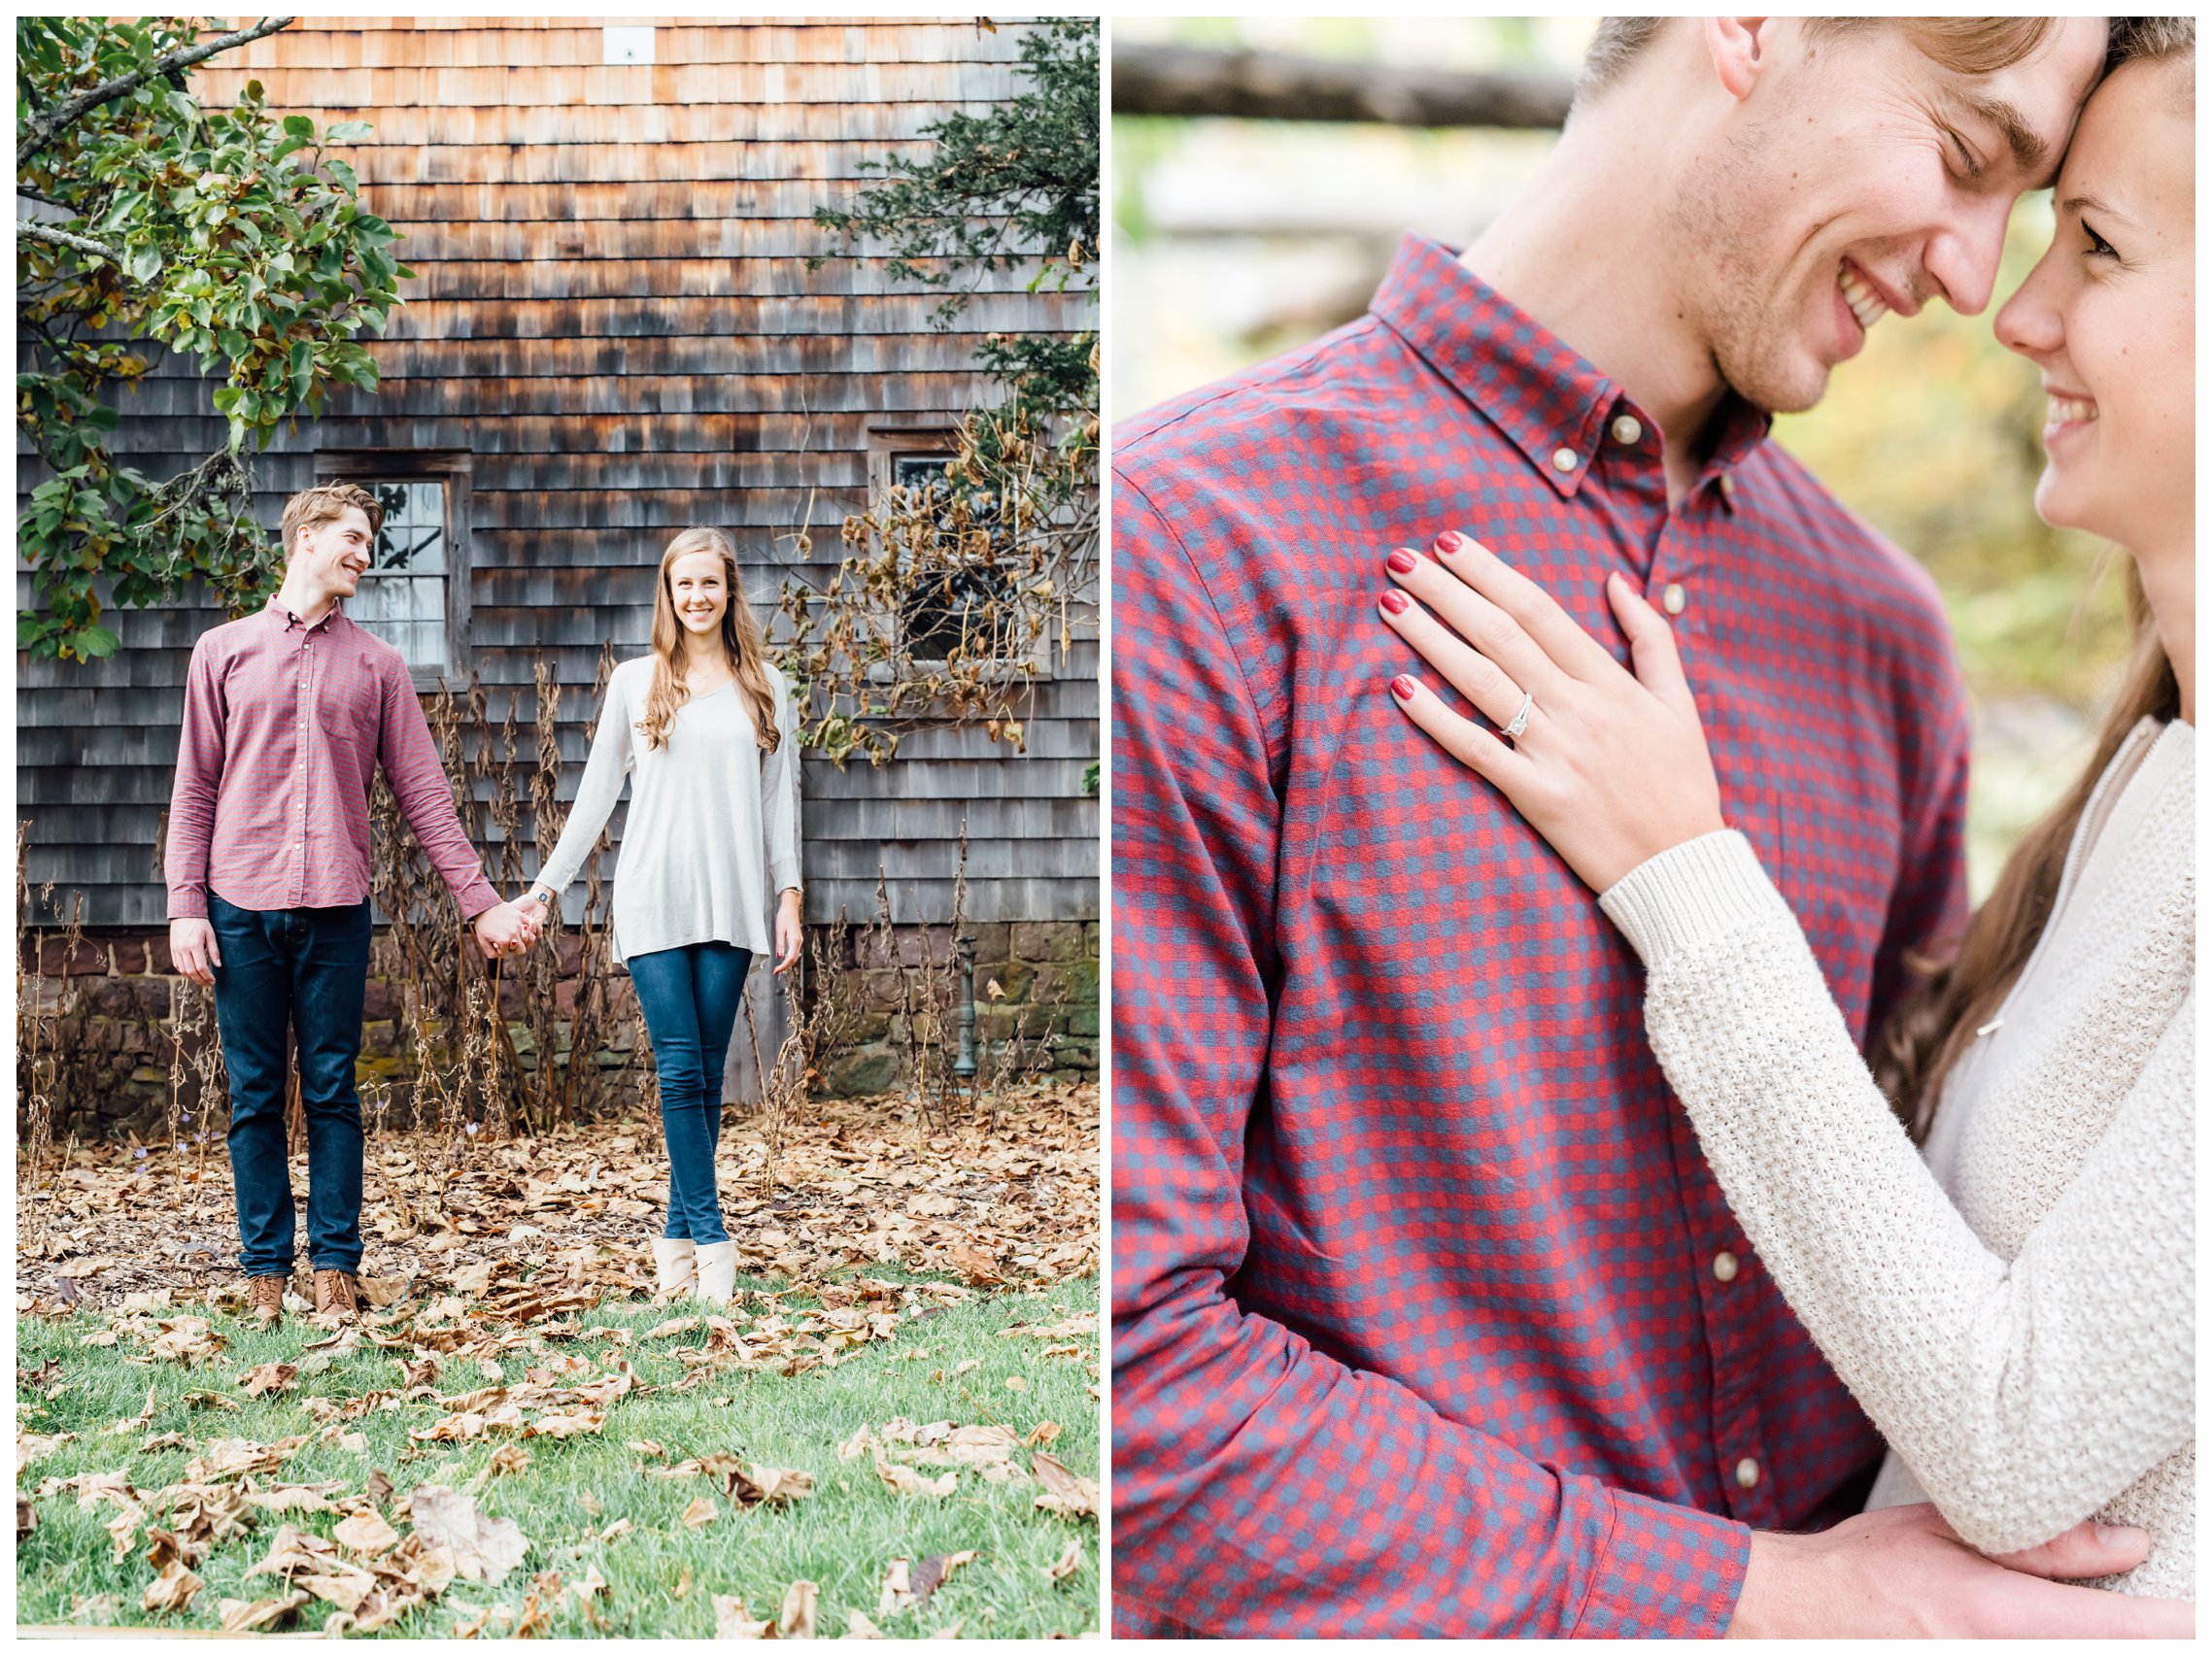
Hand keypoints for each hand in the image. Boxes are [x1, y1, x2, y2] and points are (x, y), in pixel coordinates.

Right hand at [170, 917, 220, 986]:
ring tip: (201, 981)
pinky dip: (184, 972)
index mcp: (194, 945)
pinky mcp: (172, 949)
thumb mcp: (211, 935)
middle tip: (208, 984)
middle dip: (200, 980)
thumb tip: (218, 965)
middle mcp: (183, 949)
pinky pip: (177, 965)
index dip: (207, 976)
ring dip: (192, 978)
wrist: (184, 913)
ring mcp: (176, 950)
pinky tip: (192, 974)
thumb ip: (214, 951)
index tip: (213, 981)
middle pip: (191, 971)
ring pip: (182, 970)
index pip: (201, 967)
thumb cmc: (200, 923)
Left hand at [472, 900, 539, 960]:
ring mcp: (519, 925)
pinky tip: (526, 930)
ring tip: (518, 938)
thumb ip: (491, 953)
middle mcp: (514, 934)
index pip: (508, 953)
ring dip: (525, 940)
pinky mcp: (521, 916)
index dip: (502, 950)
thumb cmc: (482, 924)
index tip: (496, 945)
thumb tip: (501, 956)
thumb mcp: (483, 941)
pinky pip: (533, 926)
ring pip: (531, 939)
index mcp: (504, 941)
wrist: (485, 906)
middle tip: (509, 944)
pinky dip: (533, 930)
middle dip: (515, 949)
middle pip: (522, 949)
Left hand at [773, 888, 802, 974]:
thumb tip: (779, 956)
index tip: (775, 971)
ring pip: (794, 957)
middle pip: (793, 960)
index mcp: (795, 940)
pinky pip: (794, 952)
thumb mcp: (779, 930)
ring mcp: (799, 941)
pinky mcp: (797, 940)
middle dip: (785, 967)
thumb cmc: (784, 916)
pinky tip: (783, 960)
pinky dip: (789, 959)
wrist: (791, 907)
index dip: (783, 966)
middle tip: (775, 972)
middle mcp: (799, 942)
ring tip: (778, 968)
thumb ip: (779, 944)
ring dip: (787, 964)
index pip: (790, 958)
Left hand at [1378, 529, 1724, 892]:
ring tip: (1390, 604)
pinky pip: (1476, 749)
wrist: (1682, 867)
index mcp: (1609, 681)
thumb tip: (1616, 580)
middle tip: (1400, 559)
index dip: (1490, 572)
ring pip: (1481, 681)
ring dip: (1430, 638)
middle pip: (1500, 634)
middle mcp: (1578, 708)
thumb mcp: (1679, 703)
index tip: (1449, 543)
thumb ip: (1651, 637)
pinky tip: (1400, 688)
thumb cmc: (1681, 783)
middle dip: (1446, 591)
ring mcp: (1554, 751)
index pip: (1538, 610)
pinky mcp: (1535, 795)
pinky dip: (1436, 718)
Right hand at [1728, 1503, 2190, 1637]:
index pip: (2121, 1633)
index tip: (2200, 1613)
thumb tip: (2127, 1547)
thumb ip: (2041, 1545)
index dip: (2178, 1625)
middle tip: (2164, 1613)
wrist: (1797, 1615)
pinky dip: (2064, 1646)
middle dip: (2142, 1632)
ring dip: (2100, 1638)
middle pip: (2106, 1654)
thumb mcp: (1945, 1529)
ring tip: (2111, 1617)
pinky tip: (2056, 1631)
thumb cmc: (1864, 1565)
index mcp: (1997, 1614)